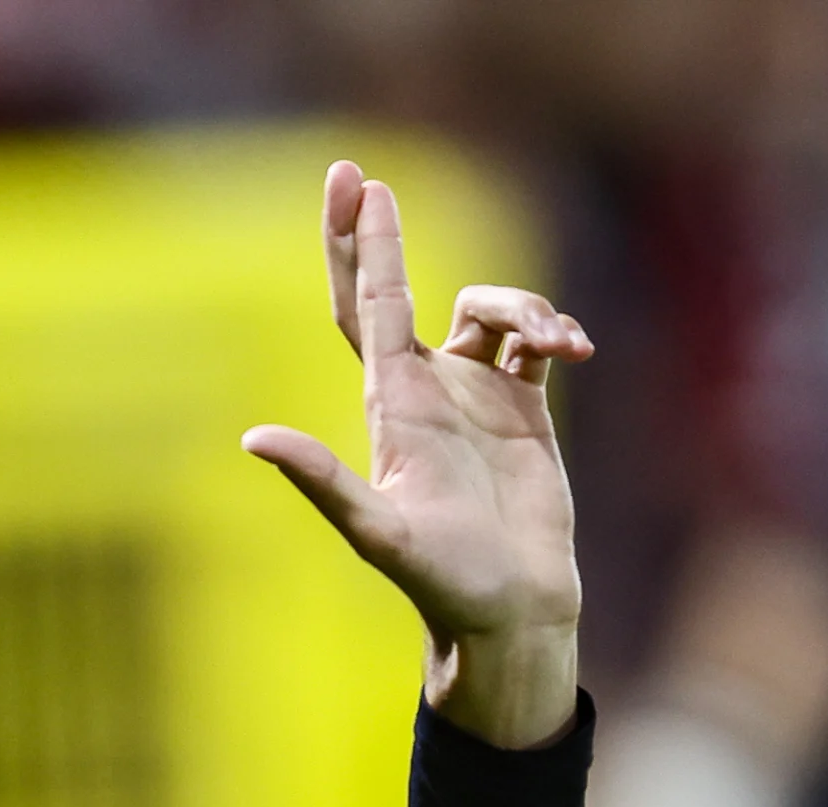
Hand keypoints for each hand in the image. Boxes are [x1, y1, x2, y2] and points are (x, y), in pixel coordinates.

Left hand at [242, 161, 591, 749]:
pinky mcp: (524, 406)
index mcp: (392, 403)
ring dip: (525, 305)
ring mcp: (475, 393)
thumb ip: (322, 481)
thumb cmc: (442, 578)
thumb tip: (253, 439)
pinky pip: (536, 339)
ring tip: (558, 342)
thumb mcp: (376, 530)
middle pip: (397, 291)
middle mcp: (427, 388)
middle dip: (381, 237)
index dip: (360, 247)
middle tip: (368, 180)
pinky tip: (575, 349)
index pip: (368, 307)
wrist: (509, 606)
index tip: (355, 183)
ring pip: (491, 308)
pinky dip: (554, 329)